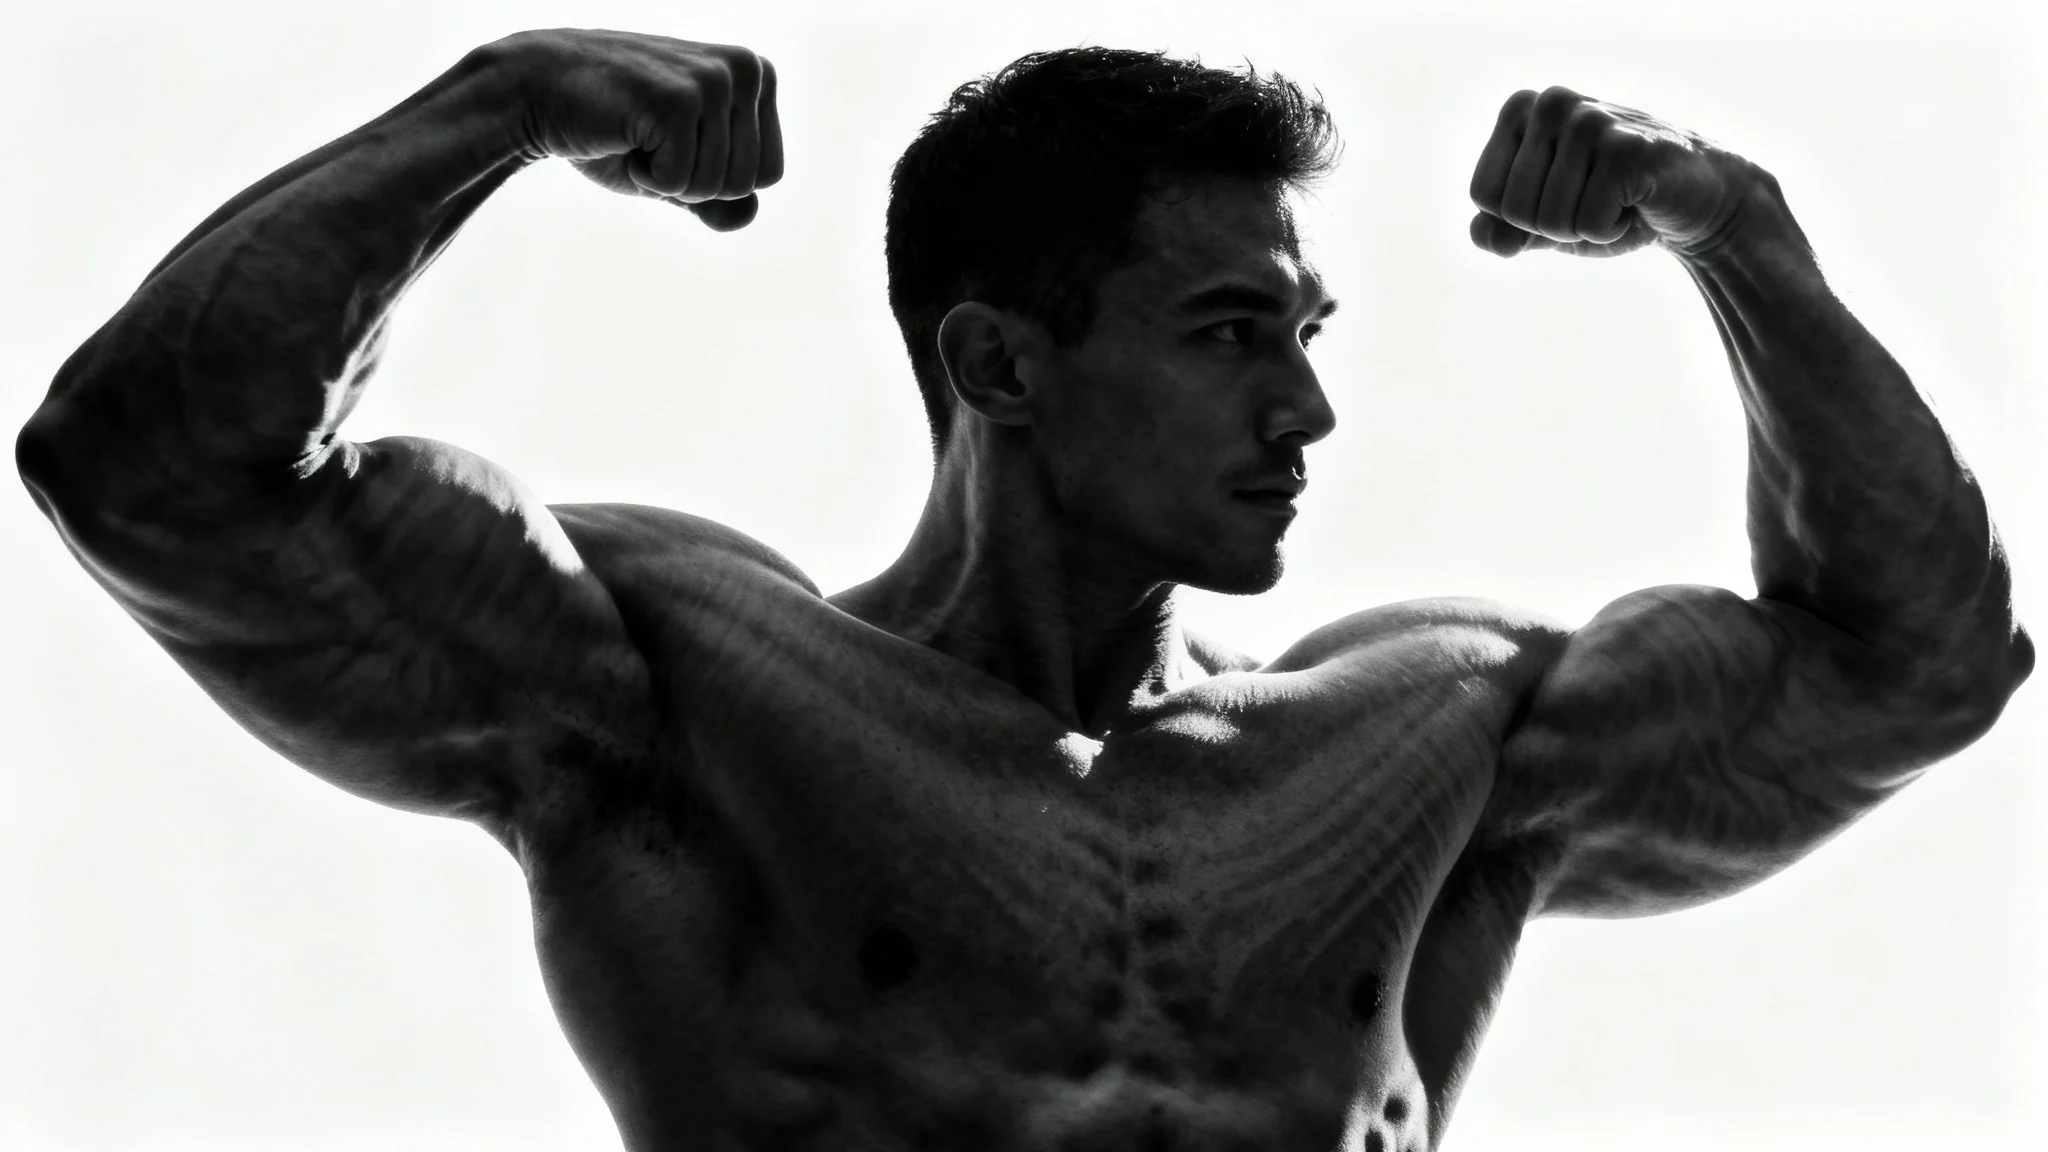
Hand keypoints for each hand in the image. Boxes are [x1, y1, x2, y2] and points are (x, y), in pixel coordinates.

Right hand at [490, 28, 782, 230]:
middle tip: (652, 140)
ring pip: (717, 187)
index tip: (675, 143)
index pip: (769, 175)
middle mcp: (745, 69)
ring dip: (668, 180)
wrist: (540, 91)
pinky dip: (646, 177)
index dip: (715, 180)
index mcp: (757, 76)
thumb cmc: (614, 131)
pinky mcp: (677, 100)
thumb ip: (719, 198)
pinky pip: (680, 183)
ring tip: (638, 135)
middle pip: (747, 185)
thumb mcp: (679, 171)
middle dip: (693, 183)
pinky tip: (623, 136)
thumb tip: (748, 215)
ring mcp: (712, 80)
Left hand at [1468, 86, 1755, 258]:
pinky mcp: (1628, 149)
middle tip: (1593, 201)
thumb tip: (1484, 236)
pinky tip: (1636, 203)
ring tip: (1616, 200)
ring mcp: (1591, 121)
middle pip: (1513, 211)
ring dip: (1584, 230)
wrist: (1693, 199)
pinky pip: (1588, 225)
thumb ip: (1499, 231)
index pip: (1483, 195)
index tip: (1560, 196)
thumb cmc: (1608, 206)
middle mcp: (1552, 103)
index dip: (1520, 219)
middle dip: (1553, 227)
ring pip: (1550, 222)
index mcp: (1520, 108)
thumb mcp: (1541, 224)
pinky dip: (1611, 231)